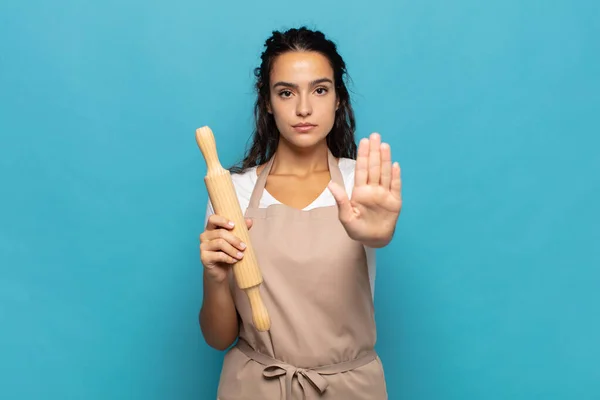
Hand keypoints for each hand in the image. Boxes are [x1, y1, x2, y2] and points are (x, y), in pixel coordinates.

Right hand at [199, 215, 252, 283]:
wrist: (221, 271)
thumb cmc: (227, 253)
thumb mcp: (234, 241)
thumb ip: (241, 230)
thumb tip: (249, 221)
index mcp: (211, 229)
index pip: (212, 219)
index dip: (222, 220)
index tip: (234, 225)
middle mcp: (205, 236)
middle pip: (220, 233)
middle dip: (234, 240)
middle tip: (244, 247)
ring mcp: (203, 247)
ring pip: (220, 243)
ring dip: (233, 250)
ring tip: (241, 255)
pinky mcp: (204, 257)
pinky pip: (218, 255)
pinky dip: (229, 258)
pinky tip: (234, 261)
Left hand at [328, 133, 401, 247]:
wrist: (373, 240)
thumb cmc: (357, 229)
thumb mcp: (346, 217)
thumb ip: (340, 200)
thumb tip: (330, 184)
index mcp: (360, 191)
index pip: (361, 170)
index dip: (363, 155)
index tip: (364, 141)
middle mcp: (373, 189)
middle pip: (374, 167)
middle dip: (374, 152)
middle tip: (375, 136)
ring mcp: (384, 194)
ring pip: (385, 173)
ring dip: (385, 160)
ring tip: (384, 146)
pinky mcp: (395, 201)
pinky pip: (396, 187)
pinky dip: (396, 176)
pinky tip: (395, 165)